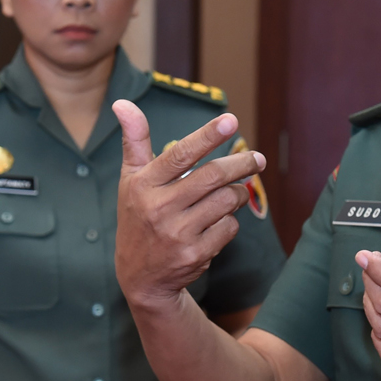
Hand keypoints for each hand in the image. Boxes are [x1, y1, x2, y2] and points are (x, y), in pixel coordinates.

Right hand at [112, 101, 265, 312]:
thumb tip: (122, 103)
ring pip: (226, 200)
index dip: (207, 136)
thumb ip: (134, 141)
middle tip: (257, 158)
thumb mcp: (130, 180)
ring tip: (236, 191)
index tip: (231, 121)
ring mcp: (177, 233)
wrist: (140, 276)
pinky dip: (231, 221)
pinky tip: (220, 221)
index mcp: (143, 185)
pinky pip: (229, 227)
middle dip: (241, 163)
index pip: (180, 155)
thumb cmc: (138, 216)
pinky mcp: (195, 254)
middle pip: (213, 176)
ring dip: (238, 193)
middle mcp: (159, 208)